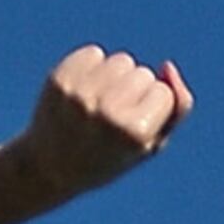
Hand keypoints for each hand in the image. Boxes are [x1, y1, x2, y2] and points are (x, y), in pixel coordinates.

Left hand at [19, 47, 192, 206]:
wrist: (48, 169)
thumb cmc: (107, 159)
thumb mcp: (149, 146)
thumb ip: (176, 109)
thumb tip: (167, 66)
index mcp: (133, 133)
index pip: (163, 93)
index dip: (150, 111)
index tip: (129, 134)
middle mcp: (107, 111)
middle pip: (143, 73)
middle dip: (133, 92)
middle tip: (109, 122)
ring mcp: (82, 94)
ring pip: (121, 60)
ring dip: (113, 78)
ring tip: (96, 106)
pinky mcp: (62, 79)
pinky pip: (94, 54)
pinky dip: (91, 69)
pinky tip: (80, 93)